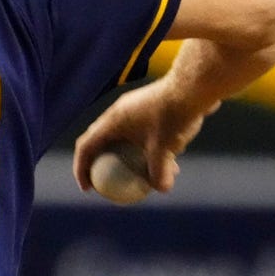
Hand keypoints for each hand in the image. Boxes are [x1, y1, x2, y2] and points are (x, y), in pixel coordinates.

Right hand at [73, 78, 219, 193]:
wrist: (193, 86)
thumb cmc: (174, 115)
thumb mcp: (166, 148)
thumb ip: (159, 171)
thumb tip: (160, 189)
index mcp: (112, 121)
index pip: (85, 146)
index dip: (81, 168)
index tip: (88, 188)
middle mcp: (118, 113)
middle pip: (100, 141)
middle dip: (100, 163)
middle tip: (106, 183)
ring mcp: (133, 108)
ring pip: (123, 138)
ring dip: (128, 157)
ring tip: (144, 176)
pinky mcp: (149, 107)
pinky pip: (140, 132)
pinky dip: (147, 148)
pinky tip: (172, 160)